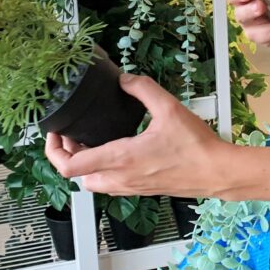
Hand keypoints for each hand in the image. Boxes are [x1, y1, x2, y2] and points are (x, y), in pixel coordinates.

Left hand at [44, 73, 233, 197]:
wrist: (216, 172)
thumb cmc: (196, 146)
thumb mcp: (169, 107)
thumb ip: (143, 89)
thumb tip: (124, 79)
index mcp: (121, 158)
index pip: (69, 165)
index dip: (53, 149)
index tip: (56, 132)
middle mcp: (121, 177)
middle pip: (76, 176)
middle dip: (68, 155)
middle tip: (74, 134)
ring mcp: (130, 187)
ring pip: (93, 183)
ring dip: (85, 165)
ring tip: (92, 143)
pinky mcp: (141, 190)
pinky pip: (111, 185)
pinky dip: (103, 172)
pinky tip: (117, 153)